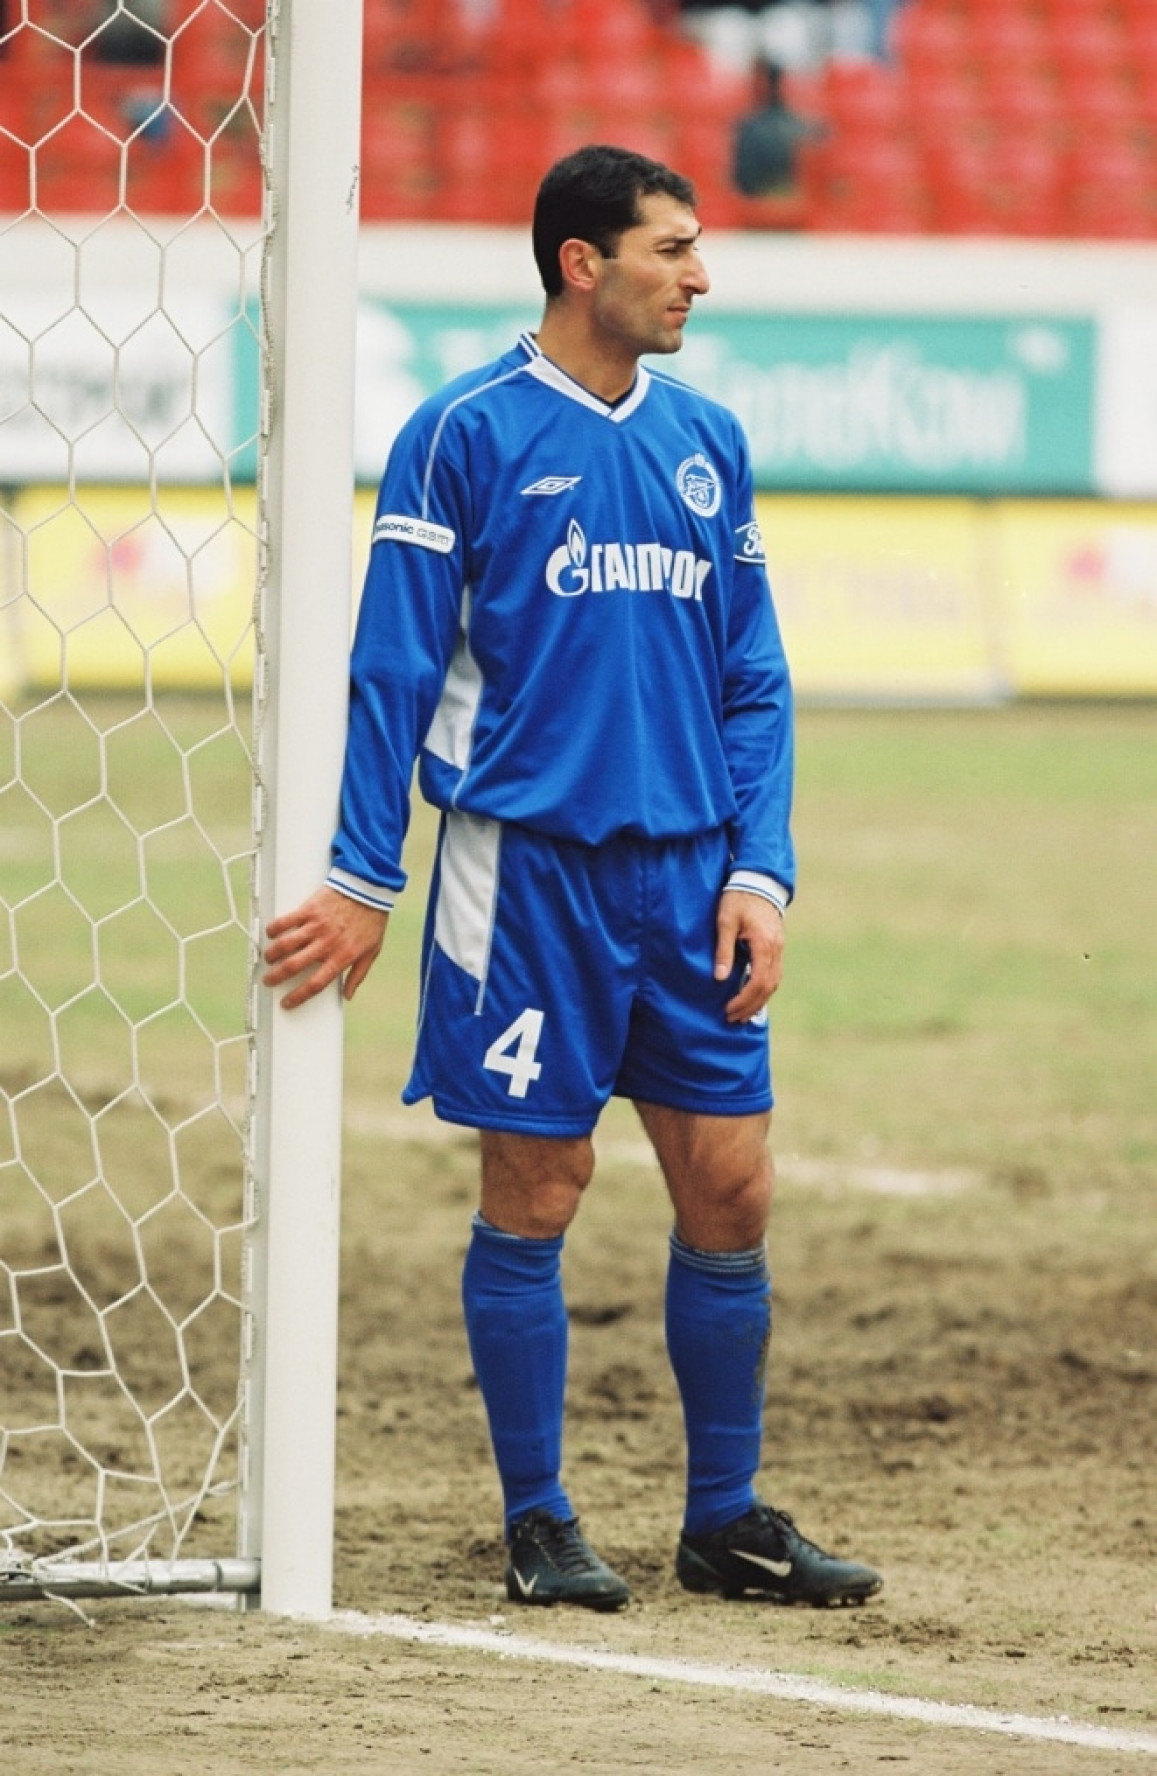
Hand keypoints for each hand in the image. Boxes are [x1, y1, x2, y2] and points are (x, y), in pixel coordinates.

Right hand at [262, 886, 388, 1010]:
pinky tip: (271, 934)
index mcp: (341, 957)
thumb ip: (358, 975)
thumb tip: (348, 995)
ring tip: (269, 959)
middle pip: (293, 966)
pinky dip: (274, 929)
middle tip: (269, 980)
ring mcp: (315, 926)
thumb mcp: (371, 952)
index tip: (287, 1002)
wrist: (369, 889)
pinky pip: (285, 921)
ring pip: (285, 945)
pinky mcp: (309, 909)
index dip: (298, 996)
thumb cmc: (371, 920)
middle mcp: (326, 944)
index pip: (315, 984)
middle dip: (276, 977)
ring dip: (272, 955)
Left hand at [714, 890, 784, 1023]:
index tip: (728, 1010)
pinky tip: (753, 996)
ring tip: (742, 1014)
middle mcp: (776, 949)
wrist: (757, 880)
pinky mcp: (778, 946)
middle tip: (733, 1018)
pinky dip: (764, 989)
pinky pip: (774, 974)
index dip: (743, 1000)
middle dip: (751, 1006)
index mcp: (764, 944)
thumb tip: (719, 978)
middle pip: (768, 987)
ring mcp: (779, 948)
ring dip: (759, 1000)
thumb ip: (723, 950)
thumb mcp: (725, 921)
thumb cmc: (738, 898)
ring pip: (774, 982)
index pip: (757, 982)